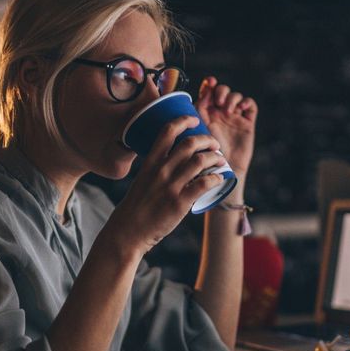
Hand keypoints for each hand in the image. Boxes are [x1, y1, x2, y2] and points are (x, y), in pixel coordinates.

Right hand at [107, 116, 226, 253]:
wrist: (129, 231)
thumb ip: (158, 168)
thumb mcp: (143, 179)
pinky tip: (219, 179)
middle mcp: (161, 170)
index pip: (168, 131)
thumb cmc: (137, 205)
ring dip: (215, 157)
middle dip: (207, 139)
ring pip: (200, 161)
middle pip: (190, 143)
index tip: (195, 120)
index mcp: (151, 162)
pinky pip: (204, 184)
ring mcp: (171, 186)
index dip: (184, 120)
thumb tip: (178, 161)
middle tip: (214, 145)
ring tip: (220, 160)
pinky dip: (216, 178)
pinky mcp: (180, 202)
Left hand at [195, 77, 256, 173]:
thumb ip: (197, 112)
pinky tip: (240, 108)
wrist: (222, 171)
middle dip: (221, 91)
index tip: (209, 82)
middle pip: (223, 90)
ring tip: (227, 110)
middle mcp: (220, 114)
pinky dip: (246, 102)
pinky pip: (250, 105)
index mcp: (206, 113)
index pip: (209, 91)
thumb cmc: (205, 155)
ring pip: (236, 96)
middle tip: (218, 102)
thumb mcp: (198, 130)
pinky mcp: (247, 123)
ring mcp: (235, 118)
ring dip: (232, 98)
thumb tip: (200, 93)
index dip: (210, 84)